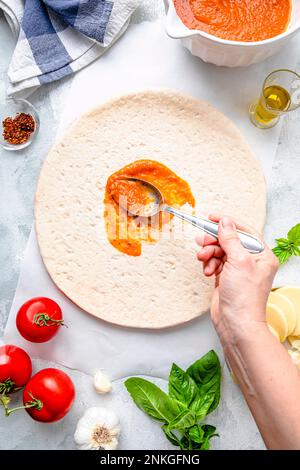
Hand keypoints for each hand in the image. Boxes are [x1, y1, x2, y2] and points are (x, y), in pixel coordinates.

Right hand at [196, 215, 278, 341]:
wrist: (236, 323)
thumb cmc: (244, 297)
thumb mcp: (239, 261)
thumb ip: (230, 238)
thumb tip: (225, 222)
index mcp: (262, 255)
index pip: (245, 231)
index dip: (228, 222)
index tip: (212, 217)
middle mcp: (251, 261)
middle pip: (229, 240)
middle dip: (214, 241)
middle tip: (202, 241)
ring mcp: (238, 270)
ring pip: (219, 251)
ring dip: (209, 254)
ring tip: (203, 259)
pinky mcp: (226, 278)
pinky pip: (214, 263)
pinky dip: (209, 265)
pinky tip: (208, 272)